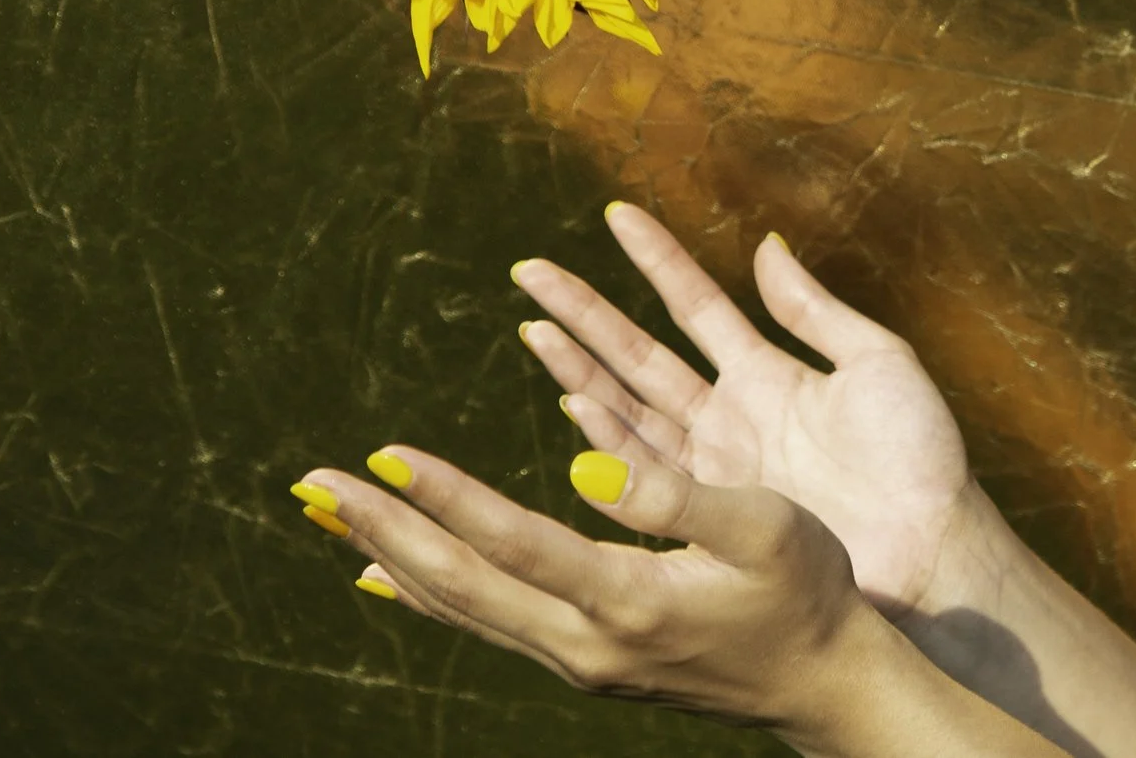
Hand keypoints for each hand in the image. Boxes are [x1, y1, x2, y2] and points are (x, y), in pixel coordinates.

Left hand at [296, 442, 874, 738]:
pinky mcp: (584, 660)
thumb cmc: (807, 590)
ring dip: (390, 555)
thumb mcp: (766, 525)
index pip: (514, 543)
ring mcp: (579, 660)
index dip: (447, 497)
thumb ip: (675, 492)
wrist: (823, 680)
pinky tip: (391, 575)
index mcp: (630, 602)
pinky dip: (429, 591)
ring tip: (328, 514)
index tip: (384, 454)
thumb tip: (583, 460)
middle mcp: (587, 643)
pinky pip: (486, 621)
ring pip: (462, 606)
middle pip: (462, 584)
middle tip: (312, 482)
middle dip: (383, 527)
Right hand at [511, 204, 975, 616]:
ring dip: (578, 367)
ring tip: (533, 326)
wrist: (931, 548)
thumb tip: (767, 244)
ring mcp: (715, 465)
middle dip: (586, 311)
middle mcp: (731, 416)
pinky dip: (606, 439)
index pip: (695, 301)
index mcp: (769, 372)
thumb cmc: (920, 455)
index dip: (656, 258)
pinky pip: (645, 468)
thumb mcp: (875, 361)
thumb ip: (812, 309)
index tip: (615, 214)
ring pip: (628, 405)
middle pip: (641, 352)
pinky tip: (572, 403)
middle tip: (529, 270)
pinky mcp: (710, 513)